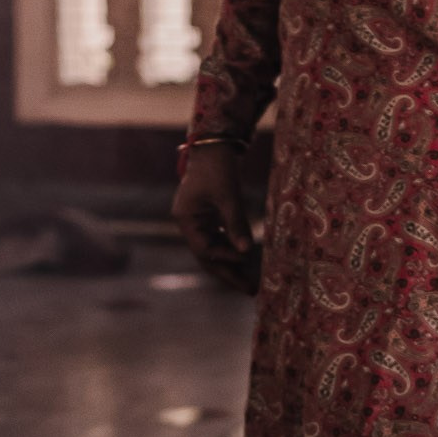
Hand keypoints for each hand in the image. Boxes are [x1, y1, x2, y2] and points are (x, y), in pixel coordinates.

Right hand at [171, 142, 258, 295]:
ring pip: (214, 251)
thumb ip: (236, 223)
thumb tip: (246, 251)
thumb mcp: (228, 195)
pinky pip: (219, 241)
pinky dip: (232, 250)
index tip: (246, 260)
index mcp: (186, 219)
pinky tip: (247, 262)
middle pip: (207, 256)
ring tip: (251, 283)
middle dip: (229, 273)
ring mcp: (197, 222)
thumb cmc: (218, 167)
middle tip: (250, 291)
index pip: (204, 248)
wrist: (214, 146)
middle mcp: (189, 224)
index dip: (224, 256)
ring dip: (232, 265)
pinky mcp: (208, 218)